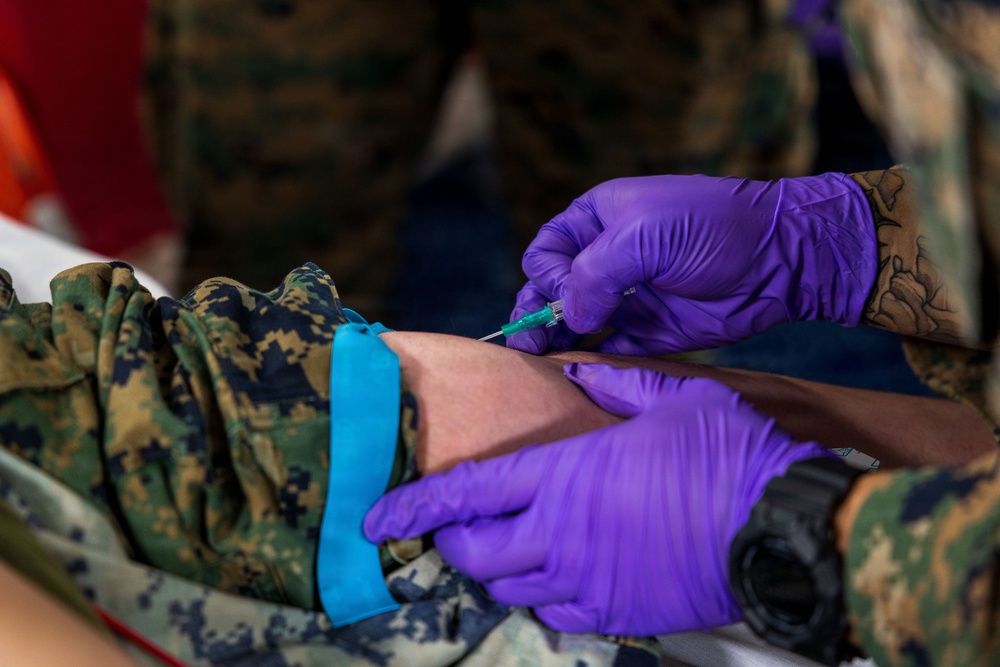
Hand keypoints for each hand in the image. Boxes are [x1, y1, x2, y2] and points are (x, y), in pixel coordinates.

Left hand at [364, 363, 830, 635]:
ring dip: (494, 569)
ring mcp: (588, 579)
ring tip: (504, 549)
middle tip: (454, 528)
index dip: (415, 504)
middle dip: (451, 542)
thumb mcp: (674, 397)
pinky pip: (554, 615)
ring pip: (509, 587)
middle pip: (474, 552)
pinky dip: (539, 598)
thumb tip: (577, 371)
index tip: (377, 516)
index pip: (469, 493)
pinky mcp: (617, 611)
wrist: (781, 525)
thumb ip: (616, 383)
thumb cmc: (728, 455)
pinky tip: (552, 579)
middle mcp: (563, 532)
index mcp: (567, 473)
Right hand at [507, 173, 875, 354]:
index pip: (547, 251)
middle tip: (523, 345)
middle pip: (552, 290)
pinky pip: (609, 350)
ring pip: (575, 323)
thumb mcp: (643, 234)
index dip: (546, 275)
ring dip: (555, 341)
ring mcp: (628, 297)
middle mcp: (607, 258)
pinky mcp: (650, 331)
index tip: (561, 294)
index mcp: (598, 220)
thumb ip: (594, 274)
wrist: (779, 258)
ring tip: (536, 363)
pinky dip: (591, 361)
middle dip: (535, 314)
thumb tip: (569, 315)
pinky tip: (576, 372)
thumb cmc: (710, 228)